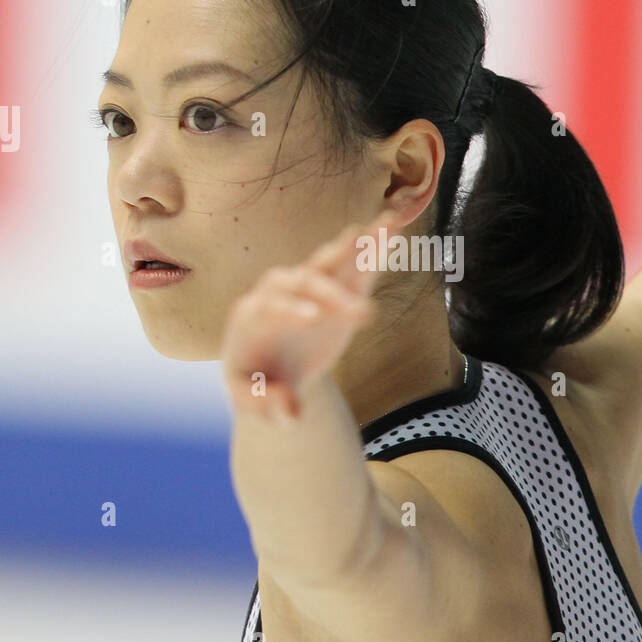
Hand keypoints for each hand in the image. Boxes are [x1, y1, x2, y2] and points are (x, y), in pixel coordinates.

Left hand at [222, 209, 403, 423]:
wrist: (271, 366)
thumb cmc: (256, 381)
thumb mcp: (249, 398)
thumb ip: (265, 406)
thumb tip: (292, 413)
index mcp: (254, 314)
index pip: (273, 305)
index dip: (292, 310)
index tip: (314, 320)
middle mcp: (281, 291)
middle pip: (306, 284)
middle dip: (333, 296)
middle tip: (364, 317)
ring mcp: (310, 286)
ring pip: (330, 263)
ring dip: (354, 249)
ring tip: (378, 230)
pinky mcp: (337, 289)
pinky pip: (356, 265)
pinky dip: (373, 248)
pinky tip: (392, 228)